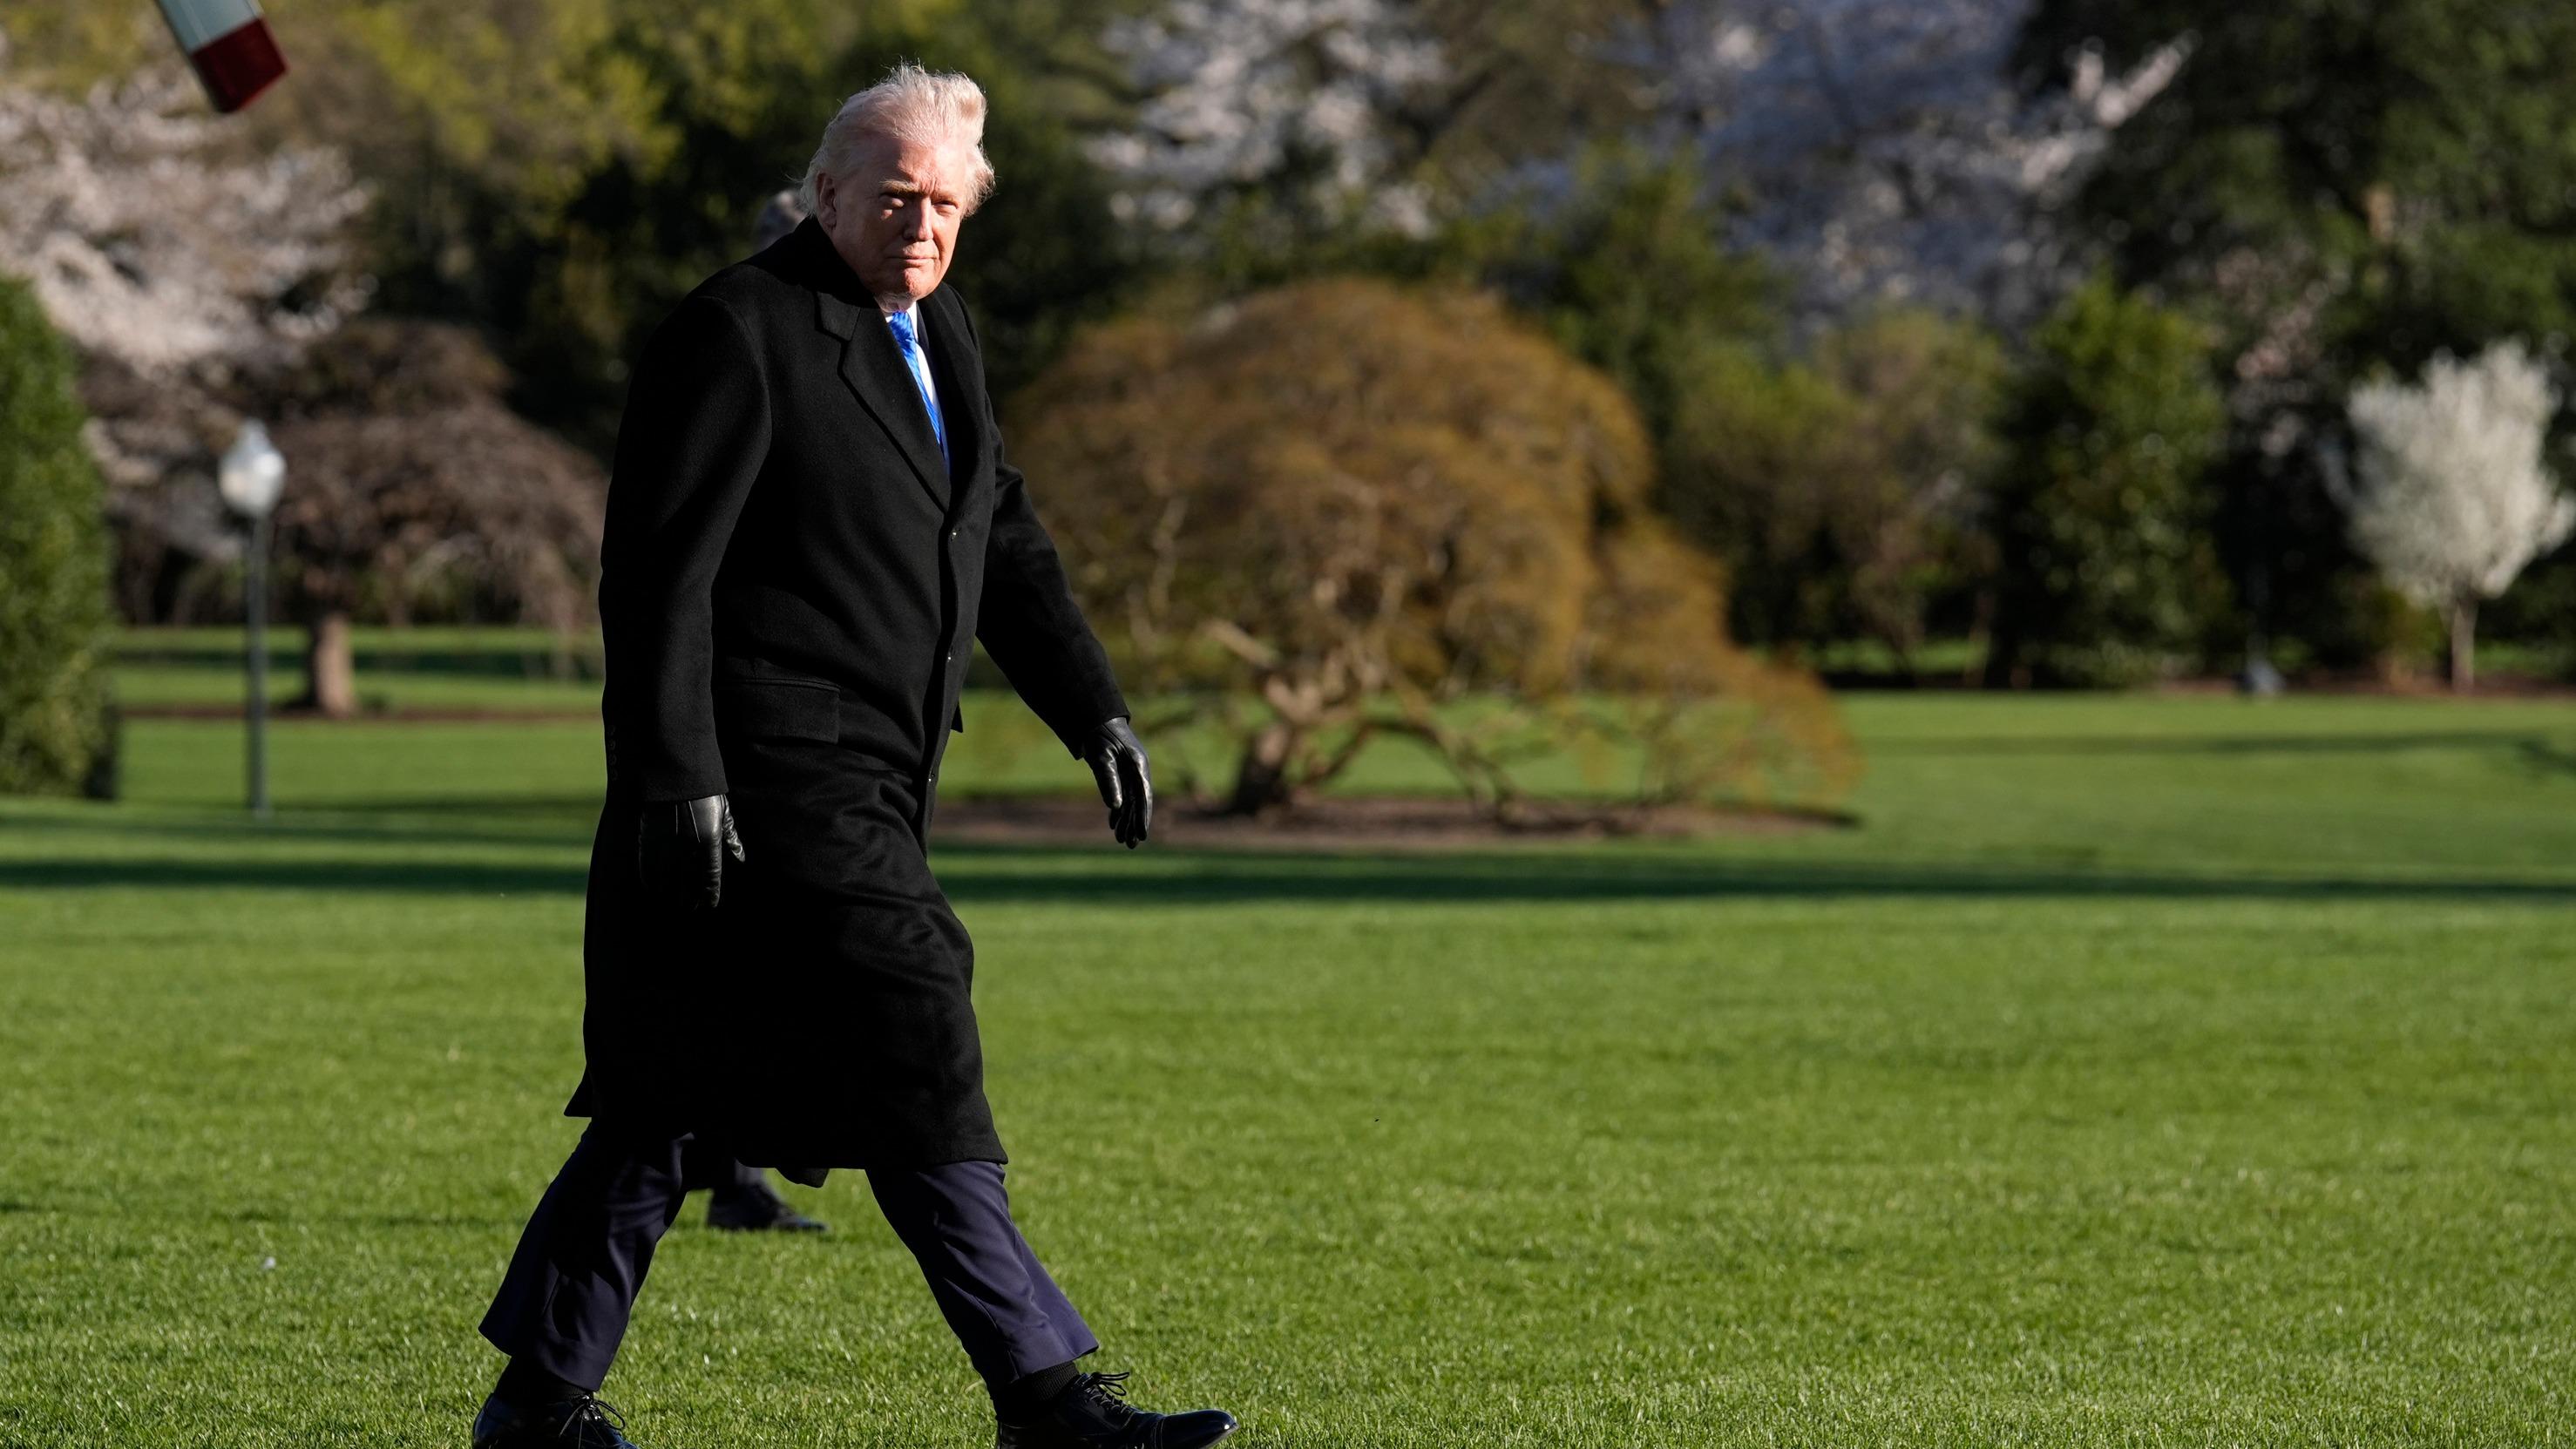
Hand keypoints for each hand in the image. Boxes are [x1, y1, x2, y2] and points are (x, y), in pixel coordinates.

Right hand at [637, 792, 745, 909]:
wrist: (677, 775)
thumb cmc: (705, 793)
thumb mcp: (724, 813)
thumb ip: (731, 837)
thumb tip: (741, 857)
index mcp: (710, 841)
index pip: (710, 876)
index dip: (710, 892)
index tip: (709, 904)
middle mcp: (689, 847)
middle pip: (689, 881)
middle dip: (689, 897)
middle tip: (689, 908)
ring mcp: (667, 844)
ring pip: (668, 878)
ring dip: (669, 892)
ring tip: (671, 902)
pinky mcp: (649, 838)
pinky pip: (647, 865)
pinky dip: (649, 878)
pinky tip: (652, 887)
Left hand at [1083, 716, 1151, 848]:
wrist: (1096, 719)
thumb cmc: (1100, 735)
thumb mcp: (1102, 757)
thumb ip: (1109, 781)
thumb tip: (1115, 807)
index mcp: (1138, 765)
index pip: (1143, 796)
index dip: (1143, 817)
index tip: (1142, 835)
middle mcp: (1138, 771)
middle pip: (1138, 803)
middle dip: (1135, 824)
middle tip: (1132, 845)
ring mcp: (1130, 773)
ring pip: (1130, 802)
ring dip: (1126, 821)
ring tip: (1122, 841)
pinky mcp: (1121, 774)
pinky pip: (1122, 796)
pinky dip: (1118, 811)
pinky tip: (1113, 825)